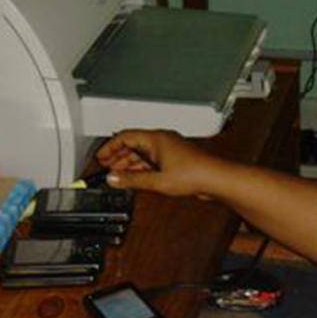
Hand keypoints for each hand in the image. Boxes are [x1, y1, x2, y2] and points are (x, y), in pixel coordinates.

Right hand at [95, 129, 223, 197]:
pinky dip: (141, 168)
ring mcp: (168, 150)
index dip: (110, 147)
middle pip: (132, 144)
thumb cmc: (194, 173)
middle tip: (106, 166)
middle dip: (118, 156)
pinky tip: (136, 177)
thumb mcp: (157, 180)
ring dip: (129, 163)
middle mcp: (161, 140)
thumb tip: (113, 178)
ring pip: (142, 153)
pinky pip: (151, 160)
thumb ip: (132, 179)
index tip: (100, 157)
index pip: (124, 136)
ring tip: (118, 174)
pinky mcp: (174, 160)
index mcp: (155, 138)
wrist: (215, 179)